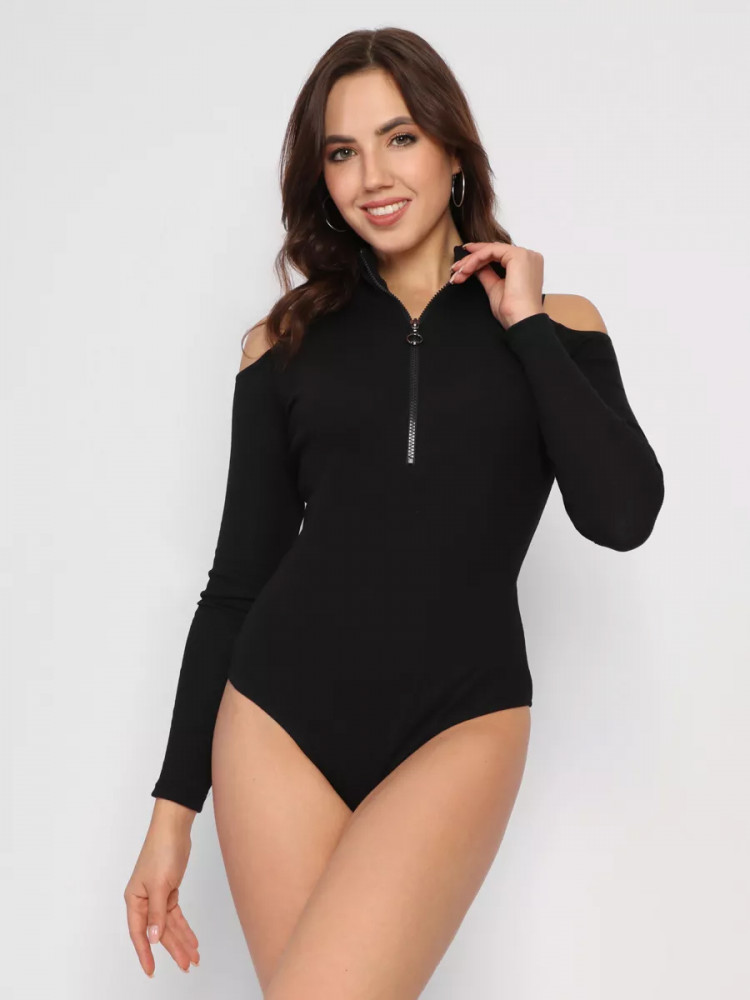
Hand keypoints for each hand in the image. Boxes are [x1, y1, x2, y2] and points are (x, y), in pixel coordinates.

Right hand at [123, 824, 199, 976]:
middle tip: (186, 966)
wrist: (174, 829)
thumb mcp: (160, 885)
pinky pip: (175, 915)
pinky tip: (192, 939)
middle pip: (158, 931)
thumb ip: (157, 913)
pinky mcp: (169, 891)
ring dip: (181, 940)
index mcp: (135, 899)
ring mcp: (157, 896)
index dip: (145, 953)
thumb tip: (154, 938)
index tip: (151, 970)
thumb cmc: (162, 851)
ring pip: (169, 925)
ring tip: (193, 957)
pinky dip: (184, 927)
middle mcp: (144, 901)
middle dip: (172, 949)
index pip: (139, 932)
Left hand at [450, 241, 543, 328]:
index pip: (498, 255)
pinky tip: (466, 269)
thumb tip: (476, 267)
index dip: (478, 257)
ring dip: (471, 260)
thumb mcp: (495, 288)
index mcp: (526, 265)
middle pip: (493, 251)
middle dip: (471, 260)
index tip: (462, 264)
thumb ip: (487, 274)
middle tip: (455, 269)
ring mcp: (524, 255)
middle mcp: (528, 257)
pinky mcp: (518, 255)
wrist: (520, 321)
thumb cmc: (513, 312)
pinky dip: (475, 259)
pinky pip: (491, 251)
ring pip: (490, 250)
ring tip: (458, 272)